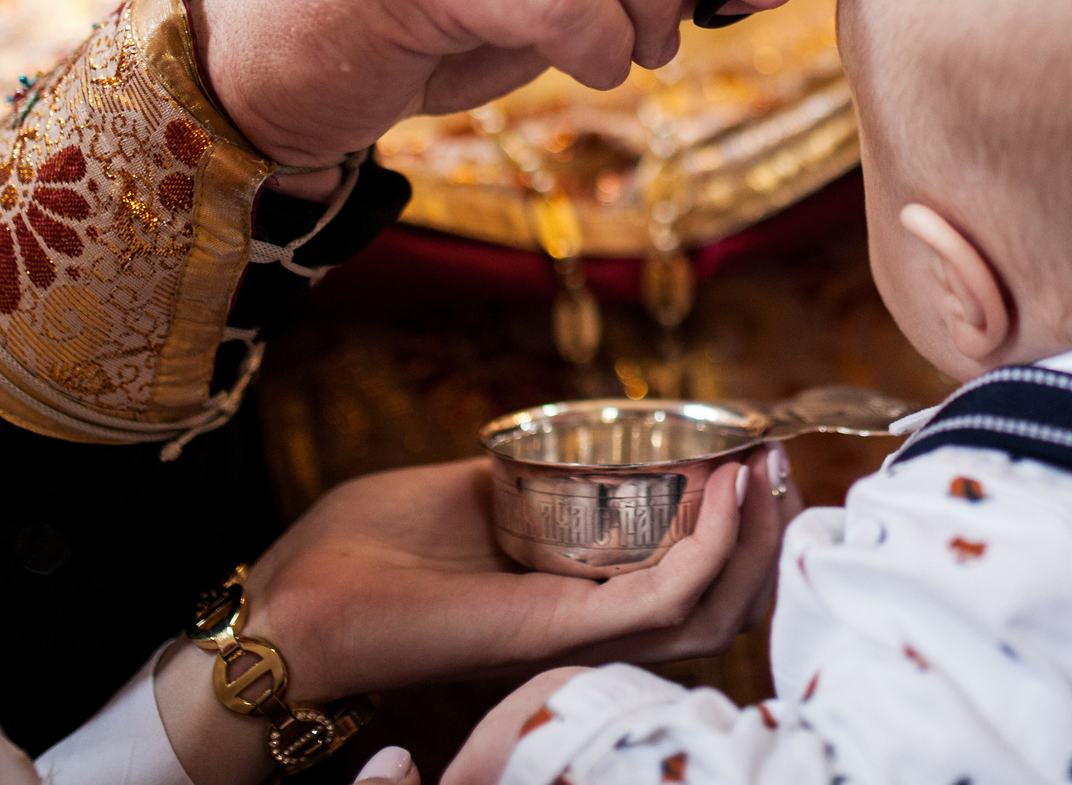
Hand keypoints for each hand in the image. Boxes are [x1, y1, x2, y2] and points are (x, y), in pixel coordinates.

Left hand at [155, 451, 794, 784]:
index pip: (680, 588)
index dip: (733, 535)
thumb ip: (521, 482)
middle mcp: (581, 628)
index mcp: (564, 601)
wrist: (290, 605)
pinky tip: (727, 489)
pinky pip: (663, 600)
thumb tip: (572, 439)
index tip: (754, 461)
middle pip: (715, 608)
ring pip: (707, 611)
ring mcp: (573, 633)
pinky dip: (711, 547)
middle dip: (764, 539)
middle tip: (781, 467)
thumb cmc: (355, 557)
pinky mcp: (555, 630)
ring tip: (766, 471)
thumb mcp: (458, 497)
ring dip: (751, 540)